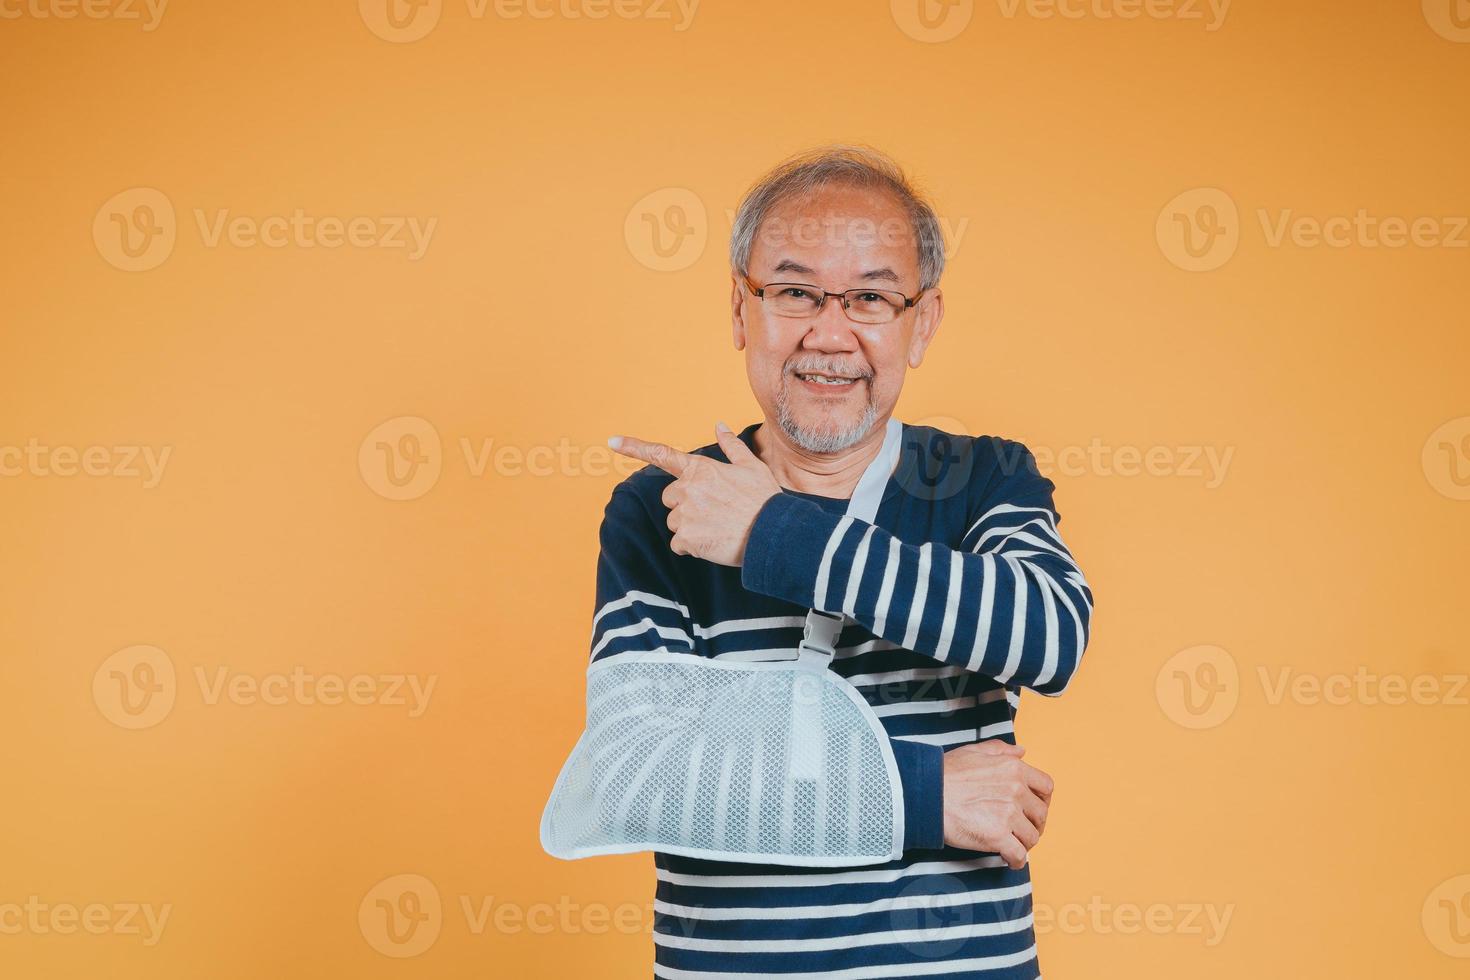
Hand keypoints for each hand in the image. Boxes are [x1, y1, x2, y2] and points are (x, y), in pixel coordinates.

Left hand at [609, 422, 781, 566]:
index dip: (634, 447)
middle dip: (686, 504)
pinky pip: (678, 544)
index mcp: (700, 468)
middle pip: (670, 498)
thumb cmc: (764, 500)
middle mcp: (687, 488)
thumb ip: (731, 446)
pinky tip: (713, 542)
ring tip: (718, 527)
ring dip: (690, 527)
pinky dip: (692, 546)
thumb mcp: (751, 467)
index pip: (661, 454)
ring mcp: (684, 514)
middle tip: (714, 511)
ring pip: (674, 522)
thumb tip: (719, 425)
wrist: (772, 534)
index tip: (611, 441)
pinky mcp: (685, 538)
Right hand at [942, 740, 1054, 869]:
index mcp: (1014, 769)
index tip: (1034, 808)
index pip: (1046, 787)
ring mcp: (1008, 814)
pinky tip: (1009, 860)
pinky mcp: (997, 836)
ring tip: (1014, 845)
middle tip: (1022, 830)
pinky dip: (1016, 861)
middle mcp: (1016, 791)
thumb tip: (1021, 752)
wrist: (925, 793)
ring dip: (1024, 843)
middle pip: (1041, 814)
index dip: (1043, 800)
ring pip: (1032, 837)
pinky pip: (1018, 855)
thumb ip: (1001, 750)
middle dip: (1034, 824)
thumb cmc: (944, 773)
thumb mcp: (975, 751)